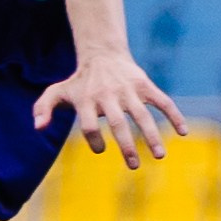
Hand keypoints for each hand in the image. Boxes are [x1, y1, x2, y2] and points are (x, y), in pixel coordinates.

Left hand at [32, 51, 187, 169]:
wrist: (102, 55)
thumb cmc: (78, 82)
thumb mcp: (56, 92)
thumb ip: (43, 109)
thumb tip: (37, 128)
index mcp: (87, 100)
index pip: (89, 125)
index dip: (94, 140)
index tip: (102, 150)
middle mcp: (108, 96)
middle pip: (117, 123)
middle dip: (126, 145)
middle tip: (133, 166)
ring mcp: (129, 91)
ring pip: (142, 115)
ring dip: (152, 135)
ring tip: (159, 156)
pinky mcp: (145, 85)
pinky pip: (163, 101)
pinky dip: (174, 115)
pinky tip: (183, 132)